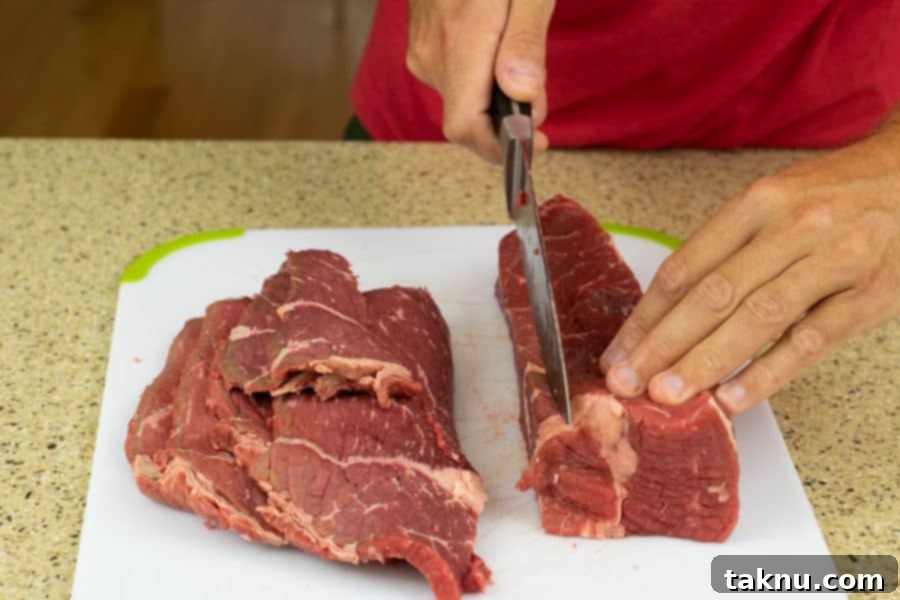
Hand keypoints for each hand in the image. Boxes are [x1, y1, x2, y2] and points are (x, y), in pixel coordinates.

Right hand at [406, 0, 553, 161]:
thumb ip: (526, 42)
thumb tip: (522, 96)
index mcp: (459, 41)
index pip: (466, 127)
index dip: (501, 148)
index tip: (538, 145)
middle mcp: (432, 54)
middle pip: (466, 121)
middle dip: (505, 125)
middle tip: (540, 101)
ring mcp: (422, 51)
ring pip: (461, 103)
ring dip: (494, 104)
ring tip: (520, 69)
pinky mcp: (421, 46)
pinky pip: (453, 82)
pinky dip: (479, 86)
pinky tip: (498, 59)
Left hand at [600, 112, 899, 413]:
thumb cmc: (834, 196)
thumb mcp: (775, 202)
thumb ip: (726, 250)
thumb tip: (667, 312)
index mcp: (756, 204)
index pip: (685, 267)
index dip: (645, 315)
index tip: (617, 352)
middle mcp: (790, 228)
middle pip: (711, 294)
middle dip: (662, 344)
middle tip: (627, 382)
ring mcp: (833, 261)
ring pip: (756, 317)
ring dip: (706, 360)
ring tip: (667, 395)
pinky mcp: (869, 294)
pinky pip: (811, 338)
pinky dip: (769, 371)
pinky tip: (734, 397)